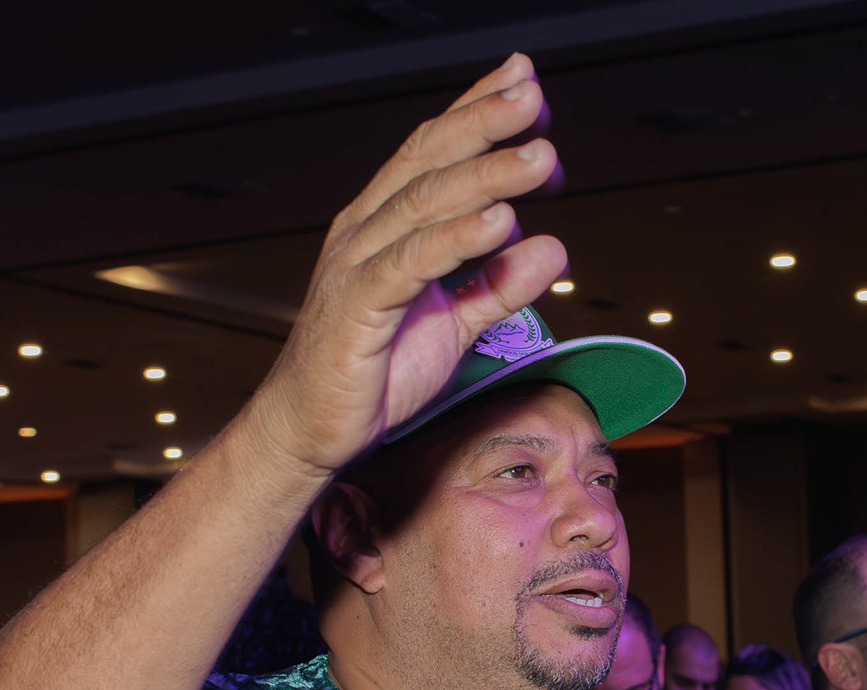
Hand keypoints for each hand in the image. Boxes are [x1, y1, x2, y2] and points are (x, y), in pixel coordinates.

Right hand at [249, 53, 567, 475]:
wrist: (311, 430)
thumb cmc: (376, 370)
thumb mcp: (455, 324)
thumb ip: (501, 285)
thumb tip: (555, 247)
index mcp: (387, 225)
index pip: (434, 153)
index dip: (477, 112)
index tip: (526, 82)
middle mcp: (367, 231)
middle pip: (429, 163)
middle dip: (484, 125)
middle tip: (534, 96)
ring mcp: (356, 266)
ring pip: (424, 206)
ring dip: (486, 177)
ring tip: (539, 156)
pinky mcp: (356, 310)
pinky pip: (410, 266)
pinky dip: (455, 241)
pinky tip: (498, 223)